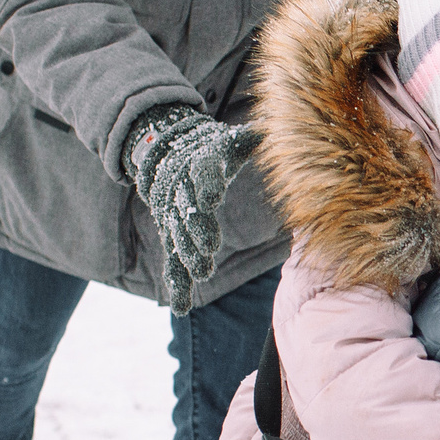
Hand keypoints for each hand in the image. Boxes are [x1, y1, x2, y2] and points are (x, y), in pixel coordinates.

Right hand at [125, 104, 259, 312]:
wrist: (168, 156)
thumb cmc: (214, 151)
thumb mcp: (230, 141)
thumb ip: (250, 140)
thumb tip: (272, 131)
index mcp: (201, 166)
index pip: (203, 176)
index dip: (206, 186)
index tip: (210, 201)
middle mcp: (184, 194)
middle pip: (189, 213)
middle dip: (197, 231)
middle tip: (209, 250)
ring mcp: (175, 217)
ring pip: (180, 239)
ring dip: (189, 257)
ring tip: (202, 273)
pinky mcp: (174, 236)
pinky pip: (174, 261)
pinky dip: (178, 284)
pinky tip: (181, 308)